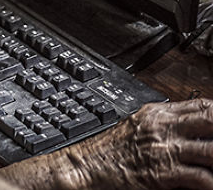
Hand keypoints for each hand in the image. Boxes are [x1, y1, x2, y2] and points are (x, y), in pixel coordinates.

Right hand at [70, 99, 212, 188]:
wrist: (86, 166)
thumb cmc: (108, 150)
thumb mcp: (136, 125)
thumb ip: (162, 123)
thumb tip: (189, 127)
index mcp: (157, 113)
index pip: (202, 104)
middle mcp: (163, 127)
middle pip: (211, 119)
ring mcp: (165, 149)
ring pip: (212, 149)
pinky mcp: (164, 173)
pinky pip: (202, 177)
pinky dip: (211, 183)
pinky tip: (211, 184)